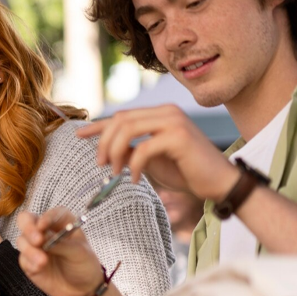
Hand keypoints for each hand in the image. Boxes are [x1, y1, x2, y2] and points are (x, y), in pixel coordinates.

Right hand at [16, 207, 104, 295]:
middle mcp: (46, 231)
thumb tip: (44, 240)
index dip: (46, 218)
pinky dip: (29, 263)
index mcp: (62, 224)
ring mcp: (35, 246)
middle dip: (28, 228)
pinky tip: (39, 269)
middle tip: (37, 240)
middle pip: (27, 220)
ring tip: (42, 262)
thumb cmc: (85, 266)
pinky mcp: (29, 262)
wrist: (82, 290)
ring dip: (30, 250)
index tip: (43, 227)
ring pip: (22, 240)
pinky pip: (22, 258)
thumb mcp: (79, 253)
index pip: (51, 214)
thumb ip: (61, 244)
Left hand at [78, 105, 239, 201]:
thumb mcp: (152, 160)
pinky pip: (143, 148)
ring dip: (115, 152)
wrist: (218, 183)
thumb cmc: (186, 172)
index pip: (122, 116)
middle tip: (101, 164)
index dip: (97, 125)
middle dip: (104, 142)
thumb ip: (132, 150)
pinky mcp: (179, 137)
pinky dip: (133, 165)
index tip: (78, 134)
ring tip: (115, 172)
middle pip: (120, 120)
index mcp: (160, 114)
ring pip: (128, 129)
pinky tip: (133, 179)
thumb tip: (107, 151)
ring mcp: (174, 122)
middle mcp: (167, 112)